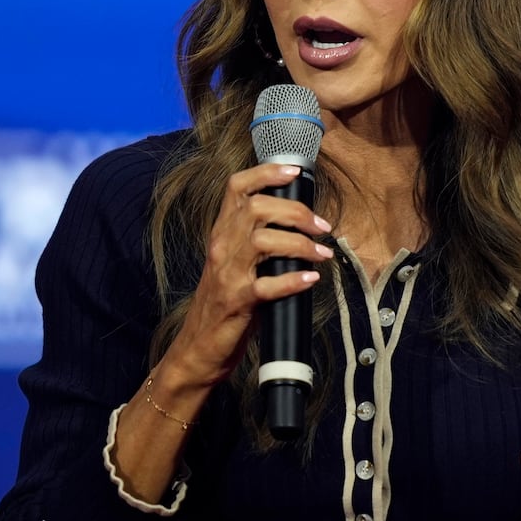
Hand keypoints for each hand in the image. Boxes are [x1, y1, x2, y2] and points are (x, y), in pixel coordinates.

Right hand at [167, 162, 333, 386]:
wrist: (197, 348)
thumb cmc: (223, 304)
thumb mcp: (233, 263)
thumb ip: (255, 241)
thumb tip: (300, 223)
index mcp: (221, 234)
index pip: (236, 188)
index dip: (265, 173)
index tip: (294, 172)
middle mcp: (221, 248)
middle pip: (257, 209)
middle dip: (296, 212)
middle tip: (322, 226)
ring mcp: (228, 275)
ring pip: (263, 242)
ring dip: (300, 244)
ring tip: (323, 253)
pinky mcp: (237, 303)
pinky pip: (267, 286)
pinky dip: (293, 281)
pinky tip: (311, 280)